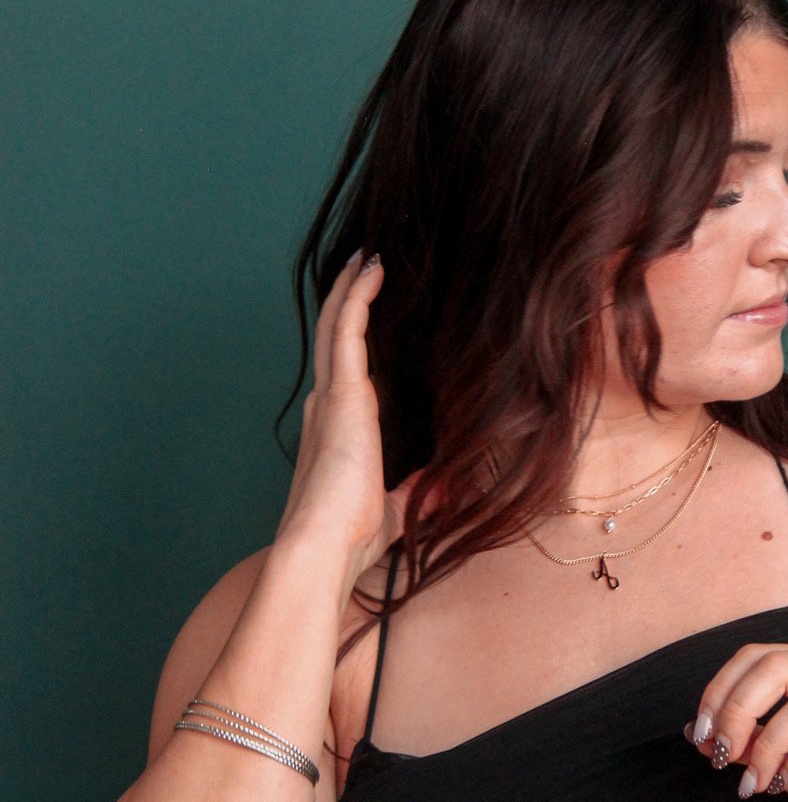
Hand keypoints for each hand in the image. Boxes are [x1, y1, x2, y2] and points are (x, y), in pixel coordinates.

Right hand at [275, 249, 421, 579]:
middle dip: (347, 301)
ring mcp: (332, 396)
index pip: (346, 373)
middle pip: (336, 339)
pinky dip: (358, 295)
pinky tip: (372, 267)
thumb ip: (420, 491)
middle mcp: (328, 407)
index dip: (352, 340)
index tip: (366, 314)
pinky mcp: (342, 392)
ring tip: (366, 255)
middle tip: (362, 265)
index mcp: (338, 432)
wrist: (325, 546)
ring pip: (338, 325)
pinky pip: (347, 329)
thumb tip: (449, 486)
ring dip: (351, 288)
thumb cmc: (353, 538)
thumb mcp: (398, 509)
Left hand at [684, 641, 787, 801]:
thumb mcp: (786, 764)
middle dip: (738, 712)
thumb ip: (748, 742)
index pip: (759, 655)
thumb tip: (695, 728)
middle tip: (719, 755)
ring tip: (755, 784)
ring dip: (766, 747)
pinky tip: (787, 784)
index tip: (702, 734)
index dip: (721, 691)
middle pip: (776, 668)